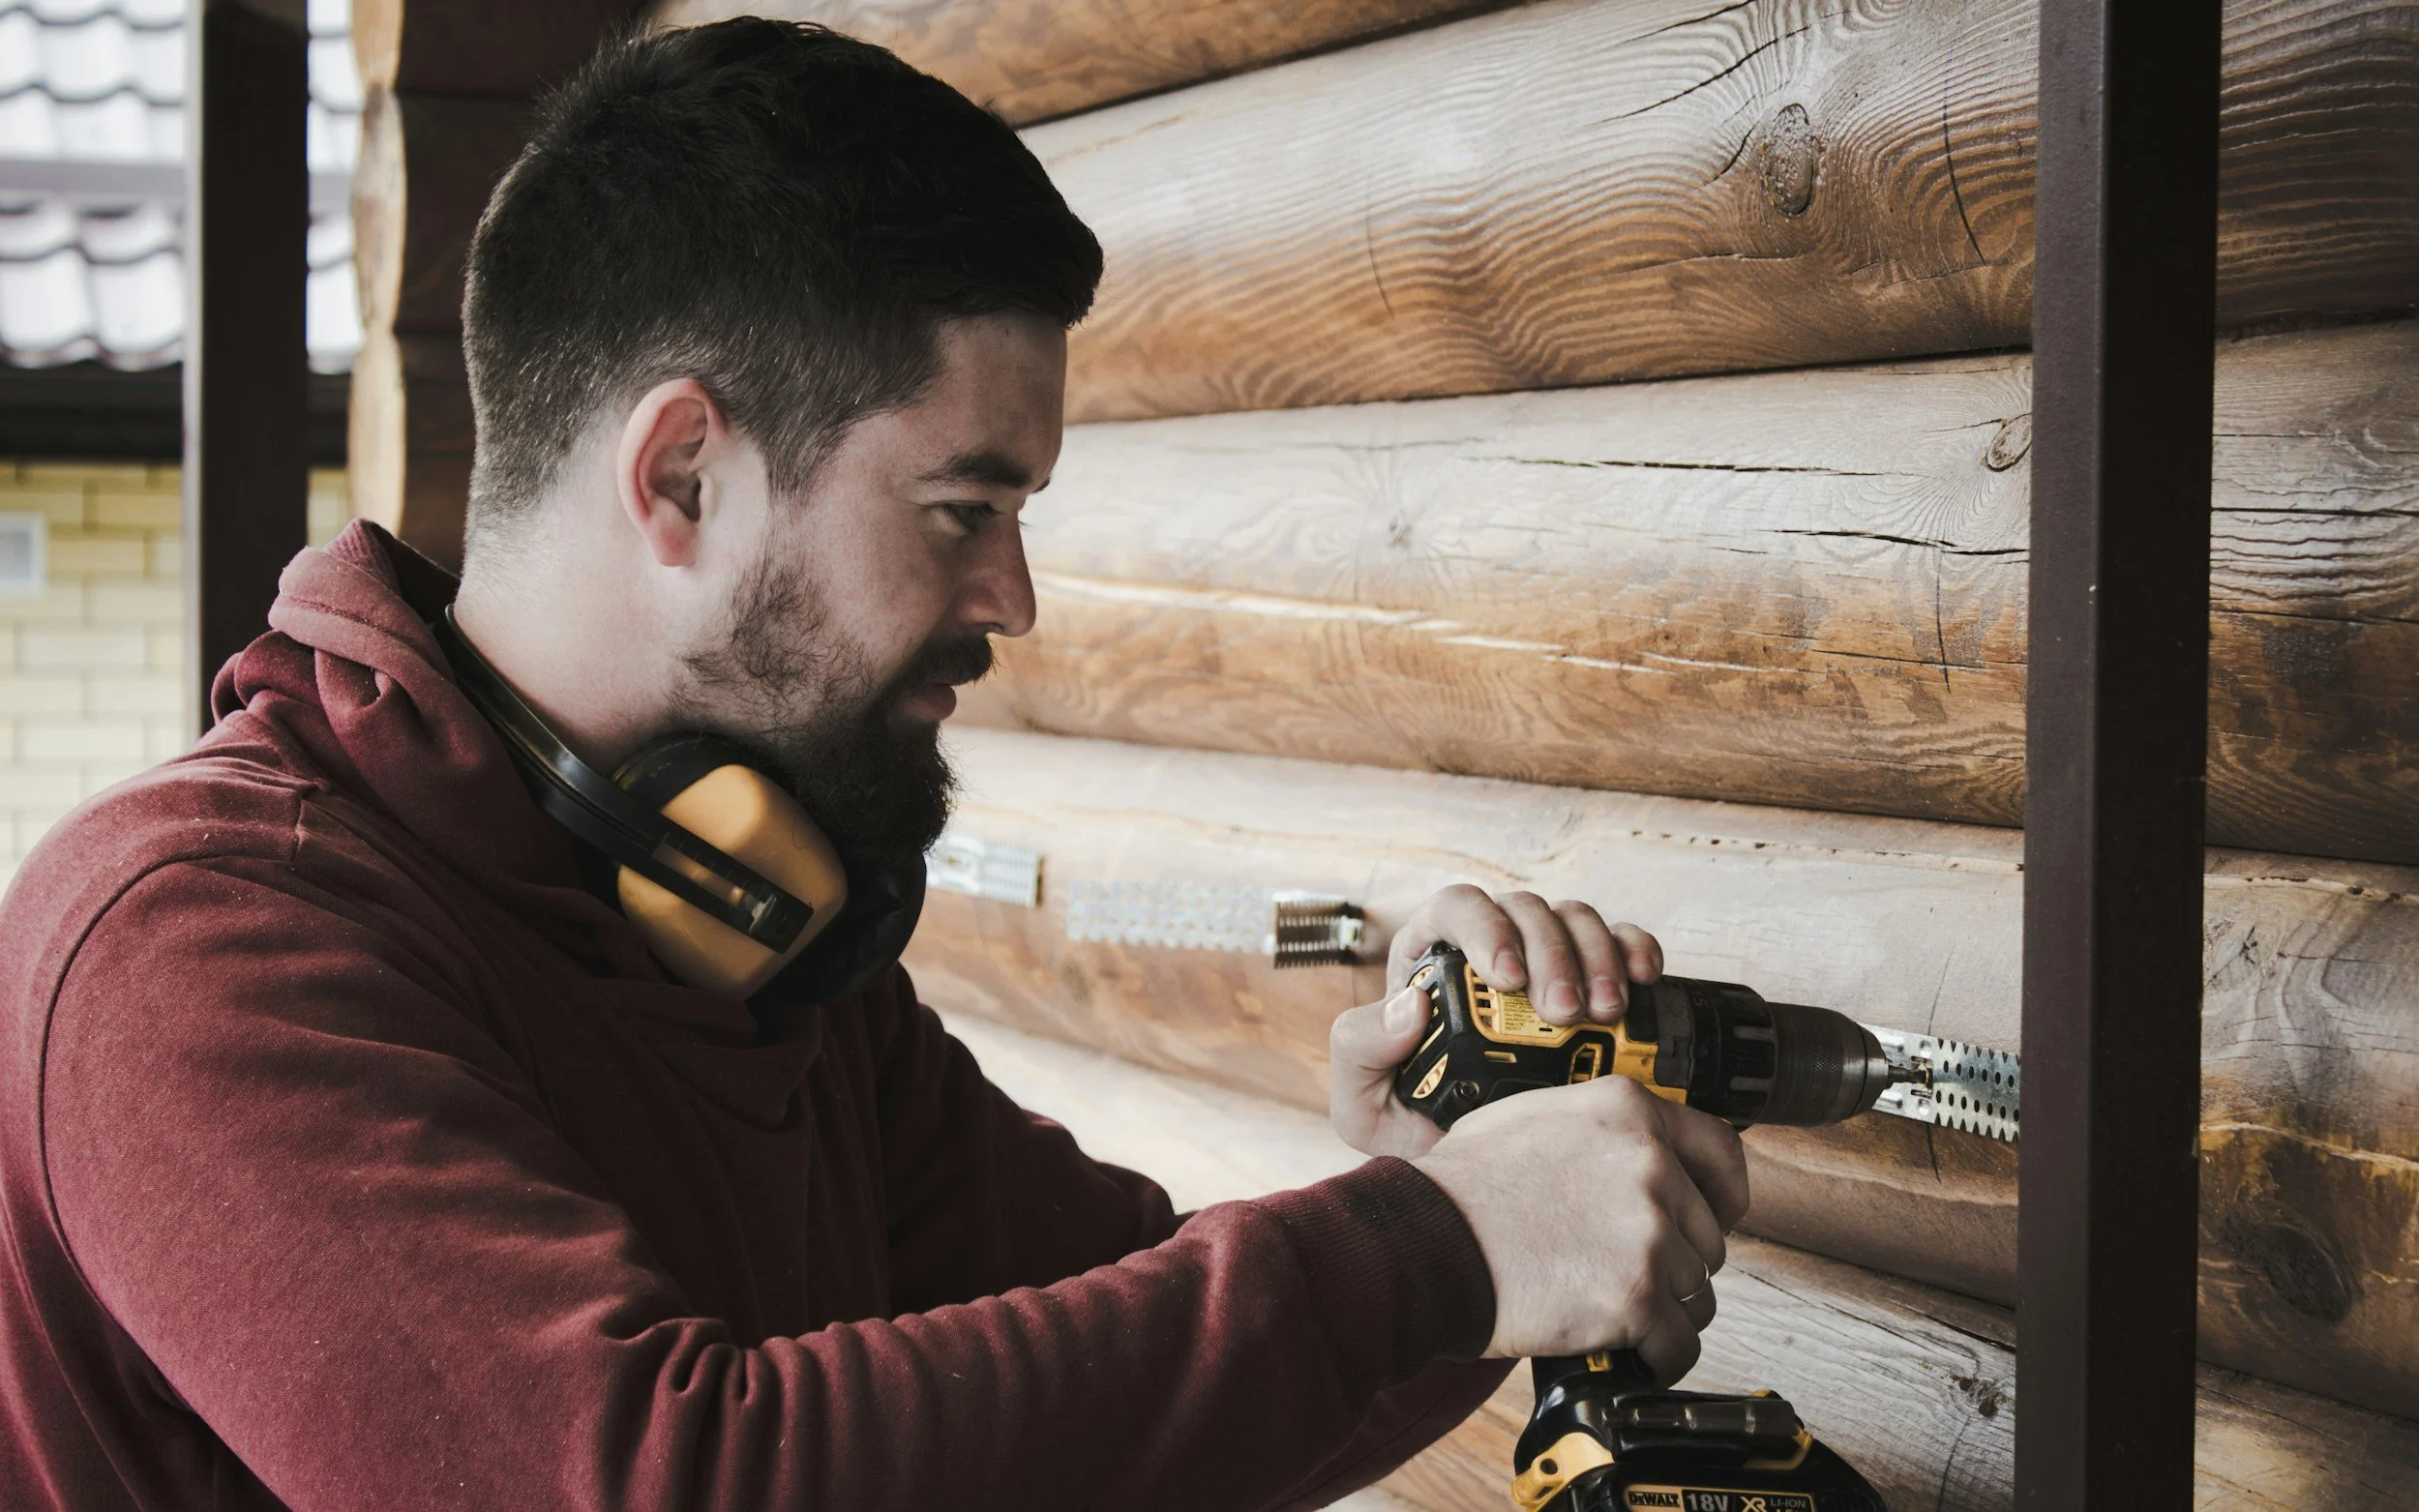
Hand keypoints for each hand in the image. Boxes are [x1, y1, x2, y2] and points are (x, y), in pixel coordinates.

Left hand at [1328, 885, 1665, 1158]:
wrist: (1480, 1166)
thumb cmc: (1413, 1122)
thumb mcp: (1363, 1102)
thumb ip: (1359, 1050)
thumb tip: (1407, 1004)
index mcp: (1431, 957)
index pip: (1458, 907)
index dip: (1486, 929)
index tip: (1507, 978)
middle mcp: (1491, 944)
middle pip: (1525, 910)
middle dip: (1551, 953)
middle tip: (1564, 1012)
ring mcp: (1546, 954)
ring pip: (1576, 918)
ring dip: (1596, 956)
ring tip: (1605, 1013)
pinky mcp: (1593, 973)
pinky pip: (1620, 938)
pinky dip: (1635, 948)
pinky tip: (1642, 981)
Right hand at [1414, 1075, 1749, 1378]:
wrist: (1429, 1241)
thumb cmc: (1462, 1187)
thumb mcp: (1532, 1117)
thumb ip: (1596, 1128)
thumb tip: (1625, 1151)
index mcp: (1627, 1113)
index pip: (1721, 1151)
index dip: (1725, 1194)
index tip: (1718, 1215)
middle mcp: (1649, 1165)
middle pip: (1707, 1233)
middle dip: (1678, 1261)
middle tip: (1633, 1274)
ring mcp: (1647, 1232)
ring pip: (1697, 1291)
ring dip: (1665, 1309)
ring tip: (1619, 1314)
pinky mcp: (1636, 1296)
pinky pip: (1680, 1342)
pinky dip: (1661, 1357)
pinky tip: (1635, 1354)